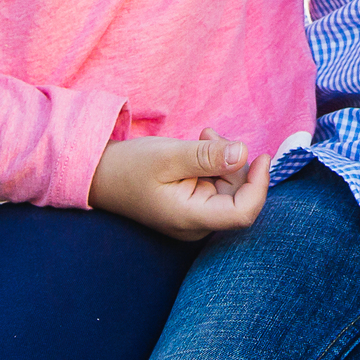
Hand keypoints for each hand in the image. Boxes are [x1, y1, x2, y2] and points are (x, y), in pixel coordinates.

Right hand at [88, 129, 270, 241]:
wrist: (99, 175)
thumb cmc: (129, 167)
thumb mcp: (168, 155)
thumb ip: (207, 156)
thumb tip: (244, 153)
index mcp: (191, 218)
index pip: (243, 213)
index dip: (259, 185)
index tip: (261, 156)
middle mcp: (196, 224)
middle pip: (237, 196)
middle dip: (233, 163)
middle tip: (210, 135)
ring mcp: (193, 216)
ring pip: (227, 187)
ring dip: (223, 159)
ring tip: (202, 137)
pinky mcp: (190, 204)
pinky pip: (214, 184)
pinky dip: (214, 163)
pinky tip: (201, 144)